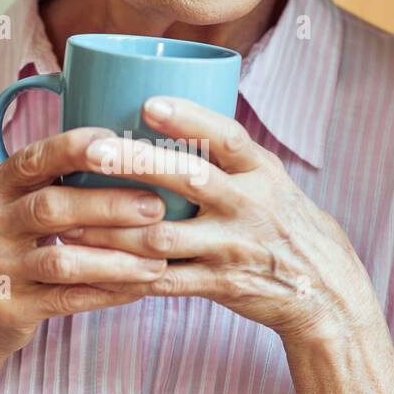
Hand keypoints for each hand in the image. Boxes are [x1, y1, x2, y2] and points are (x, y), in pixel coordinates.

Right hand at [0, 125, 168, 366]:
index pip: (36, 158)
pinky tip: (140, 287)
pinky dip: (108, 293)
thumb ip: (49, 183)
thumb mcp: (6, 209)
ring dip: (117, 258)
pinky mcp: (9, 309)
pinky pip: (68, 299)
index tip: (126, 146)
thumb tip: (125, 152)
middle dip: (110, 204)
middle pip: (52, 207)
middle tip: (157, 205)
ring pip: (62, 260)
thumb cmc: (2, 251)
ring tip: (159, 256)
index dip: (81, 149)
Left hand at [58, 97, 382, 346]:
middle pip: (191, 179)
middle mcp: (251, 206)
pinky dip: (126, 275)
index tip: (148, 103)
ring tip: (70, 217)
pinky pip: (166, 282)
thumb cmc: (282, 223)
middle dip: (139, 164)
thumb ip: (224, 154)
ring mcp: (234, 248)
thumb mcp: (269, 179)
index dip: (189, 118)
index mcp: (262, 171)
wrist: (323, 290)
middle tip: (93, 152)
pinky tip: (92, 265)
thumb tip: (160, 110)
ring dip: (114, 229)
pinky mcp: (221, 286)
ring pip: (166, 237)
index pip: (228, 137)